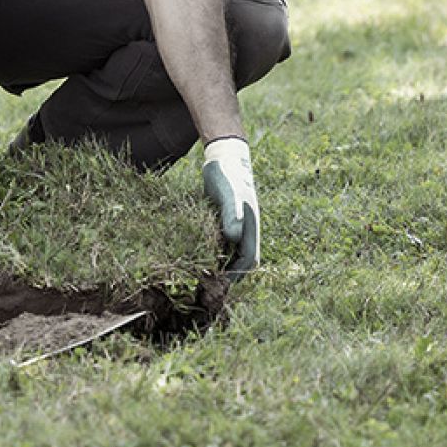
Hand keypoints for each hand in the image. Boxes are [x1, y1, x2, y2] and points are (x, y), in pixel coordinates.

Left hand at [202, 138, 258, 277]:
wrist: (223, 156)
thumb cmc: (227, 174)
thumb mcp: (228, 194)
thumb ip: (231, 214)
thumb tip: (234, 237)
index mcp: (251, 227)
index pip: (249, 261)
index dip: (236, 276)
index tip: (218, 287)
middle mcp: (245, 230)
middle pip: (241, 262)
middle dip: (227, 277)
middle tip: (206, 290)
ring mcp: (235, 226)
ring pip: (230, 254)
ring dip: (219, 268)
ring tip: (199, 280)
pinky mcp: (223, 221)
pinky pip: (221, 244)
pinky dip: (211, 254)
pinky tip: (195, 259)